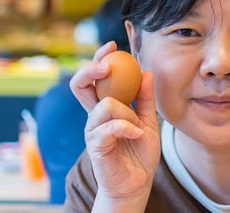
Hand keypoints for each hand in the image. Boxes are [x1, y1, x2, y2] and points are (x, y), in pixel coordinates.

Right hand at [70, 41, 160, 210]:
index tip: (112, 45)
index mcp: (106, 107)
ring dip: (127, 112)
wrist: (136, 184)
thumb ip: (146, 99)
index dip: (99, 59)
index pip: (96, 78)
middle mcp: (95, 116)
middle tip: (107, 64)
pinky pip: (110, 127)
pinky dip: (128, 127)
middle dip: (91, 68)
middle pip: (80, 84)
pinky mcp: (96, 145)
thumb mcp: (149, 121)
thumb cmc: (139, 153)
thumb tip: (147, 71)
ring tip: (137, 126)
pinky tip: (137, 134)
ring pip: (104, 104)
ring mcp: (93, 130)